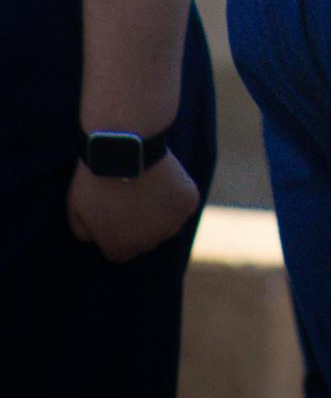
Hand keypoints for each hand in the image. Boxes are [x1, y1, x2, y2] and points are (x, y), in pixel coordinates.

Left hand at [67, 150, 199, 263]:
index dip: (118, 230)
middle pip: (146, 239)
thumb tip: (94, 239)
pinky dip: (176, 193)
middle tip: (133, 195)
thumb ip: (85, 231)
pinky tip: (163, 177)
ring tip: (148, 185)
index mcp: (119, 250)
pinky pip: (183, 202)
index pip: (121, 250)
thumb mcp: (75, 209)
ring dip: (161, 211)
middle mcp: (148, 244)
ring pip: (168, 223)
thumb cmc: (96, 177)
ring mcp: (172, 224)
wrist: (124, 147)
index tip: (116, 211)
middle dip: (140, 223)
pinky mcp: (188, 202)